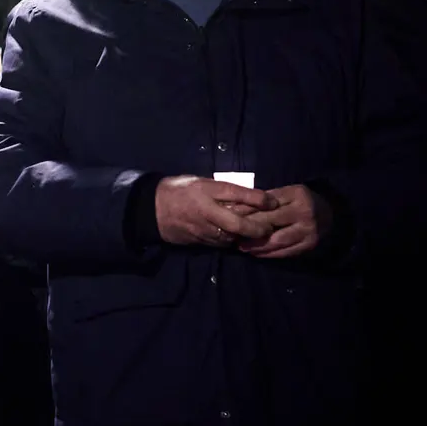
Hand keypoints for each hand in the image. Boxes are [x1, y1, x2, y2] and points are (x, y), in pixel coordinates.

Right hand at [155, 175, 277, 246]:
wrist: (153, 209)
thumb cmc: (181, 190)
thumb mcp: (205, 183)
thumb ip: (229, 191)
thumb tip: (257, 197)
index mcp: (208, 196)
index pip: (239, 200)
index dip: (259, 202)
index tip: (273, 203)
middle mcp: (208, 216)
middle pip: (239, 226)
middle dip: (258, 229)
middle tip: (269, 227)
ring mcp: (204, 232)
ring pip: (232, 237)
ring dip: (246, 236)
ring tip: (259, 233)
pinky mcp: (200, 242)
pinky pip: (222, 243)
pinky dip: (233, 240)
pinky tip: (238, 236)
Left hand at [239, 185, 332, 258]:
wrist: (331, 214)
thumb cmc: (301, 201)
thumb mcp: (287, 193)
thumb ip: (267, 199)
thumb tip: (238, 208)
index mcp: (296, 195)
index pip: (266, 204)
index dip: (246, 212)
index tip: (230, 217)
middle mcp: (303, 212)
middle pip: (270, 222)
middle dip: (248, 230)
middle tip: (231, 235)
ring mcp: (308, 230)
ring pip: (276, 240)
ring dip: (256, 246)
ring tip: (241, 247)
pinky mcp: (309, 244)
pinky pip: (285, 252)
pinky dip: (269, 254)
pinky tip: (256, 253)